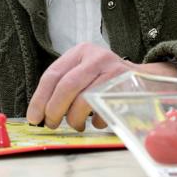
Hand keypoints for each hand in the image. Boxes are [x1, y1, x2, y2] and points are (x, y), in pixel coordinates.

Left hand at [26, 43, 176, 130]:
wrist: (142, 79)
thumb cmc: (104, 78)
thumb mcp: (83, 71)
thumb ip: (63, 85)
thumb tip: (39, 112)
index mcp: (80, 51)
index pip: (53, 74)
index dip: (40, 98)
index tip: (33, 117)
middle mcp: (96, 57)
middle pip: (67, 86)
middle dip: (54, 110)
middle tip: (50, 124)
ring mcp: (113, 71)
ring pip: (85, 99)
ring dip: (74, 119)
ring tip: (74, 124)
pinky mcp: (127, 88)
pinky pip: (104, 110)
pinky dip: (95, 121)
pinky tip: (95, 120)